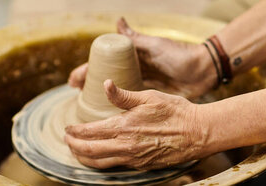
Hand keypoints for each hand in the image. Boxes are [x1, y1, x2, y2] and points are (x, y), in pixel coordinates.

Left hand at [64, 80, 214, 169]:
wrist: (198, 133)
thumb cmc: (176, 112)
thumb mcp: (149, 96)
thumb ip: (123, 94)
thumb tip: (105, 84)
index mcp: (124, 126)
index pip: (90, 131)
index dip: (74, 131)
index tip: (67, 128)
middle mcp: (126, 146)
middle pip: (89, 151)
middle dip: (73, 146)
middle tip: (67, 141)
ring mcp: (133, 159)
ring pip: (99, 163)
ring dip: (84, 158)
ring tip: (77, 151)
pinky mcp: (142, 166)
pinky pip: (114, 167)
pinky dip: (101, 163)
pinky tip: (99, 157)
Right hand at [68, 18, 216, 98]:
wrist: (203, 71)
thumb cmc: (179, 56)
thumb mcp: (155, 46)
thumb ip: (136, 39)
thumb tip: (118, 22)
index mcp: (133, 57)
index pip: (104, 63)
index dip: (87, 71)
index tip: (74, 81)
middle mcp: (135, 70)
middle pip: (106, 79)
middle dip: (89, 86)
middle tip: (75, 97)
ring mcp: (142, 83)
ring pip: (115, 92)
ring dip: (100, 99)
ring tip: (86, 109)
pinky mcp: (151, 97)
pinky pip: (130, 103)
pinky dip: (118, 108)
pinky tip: (108, 117)